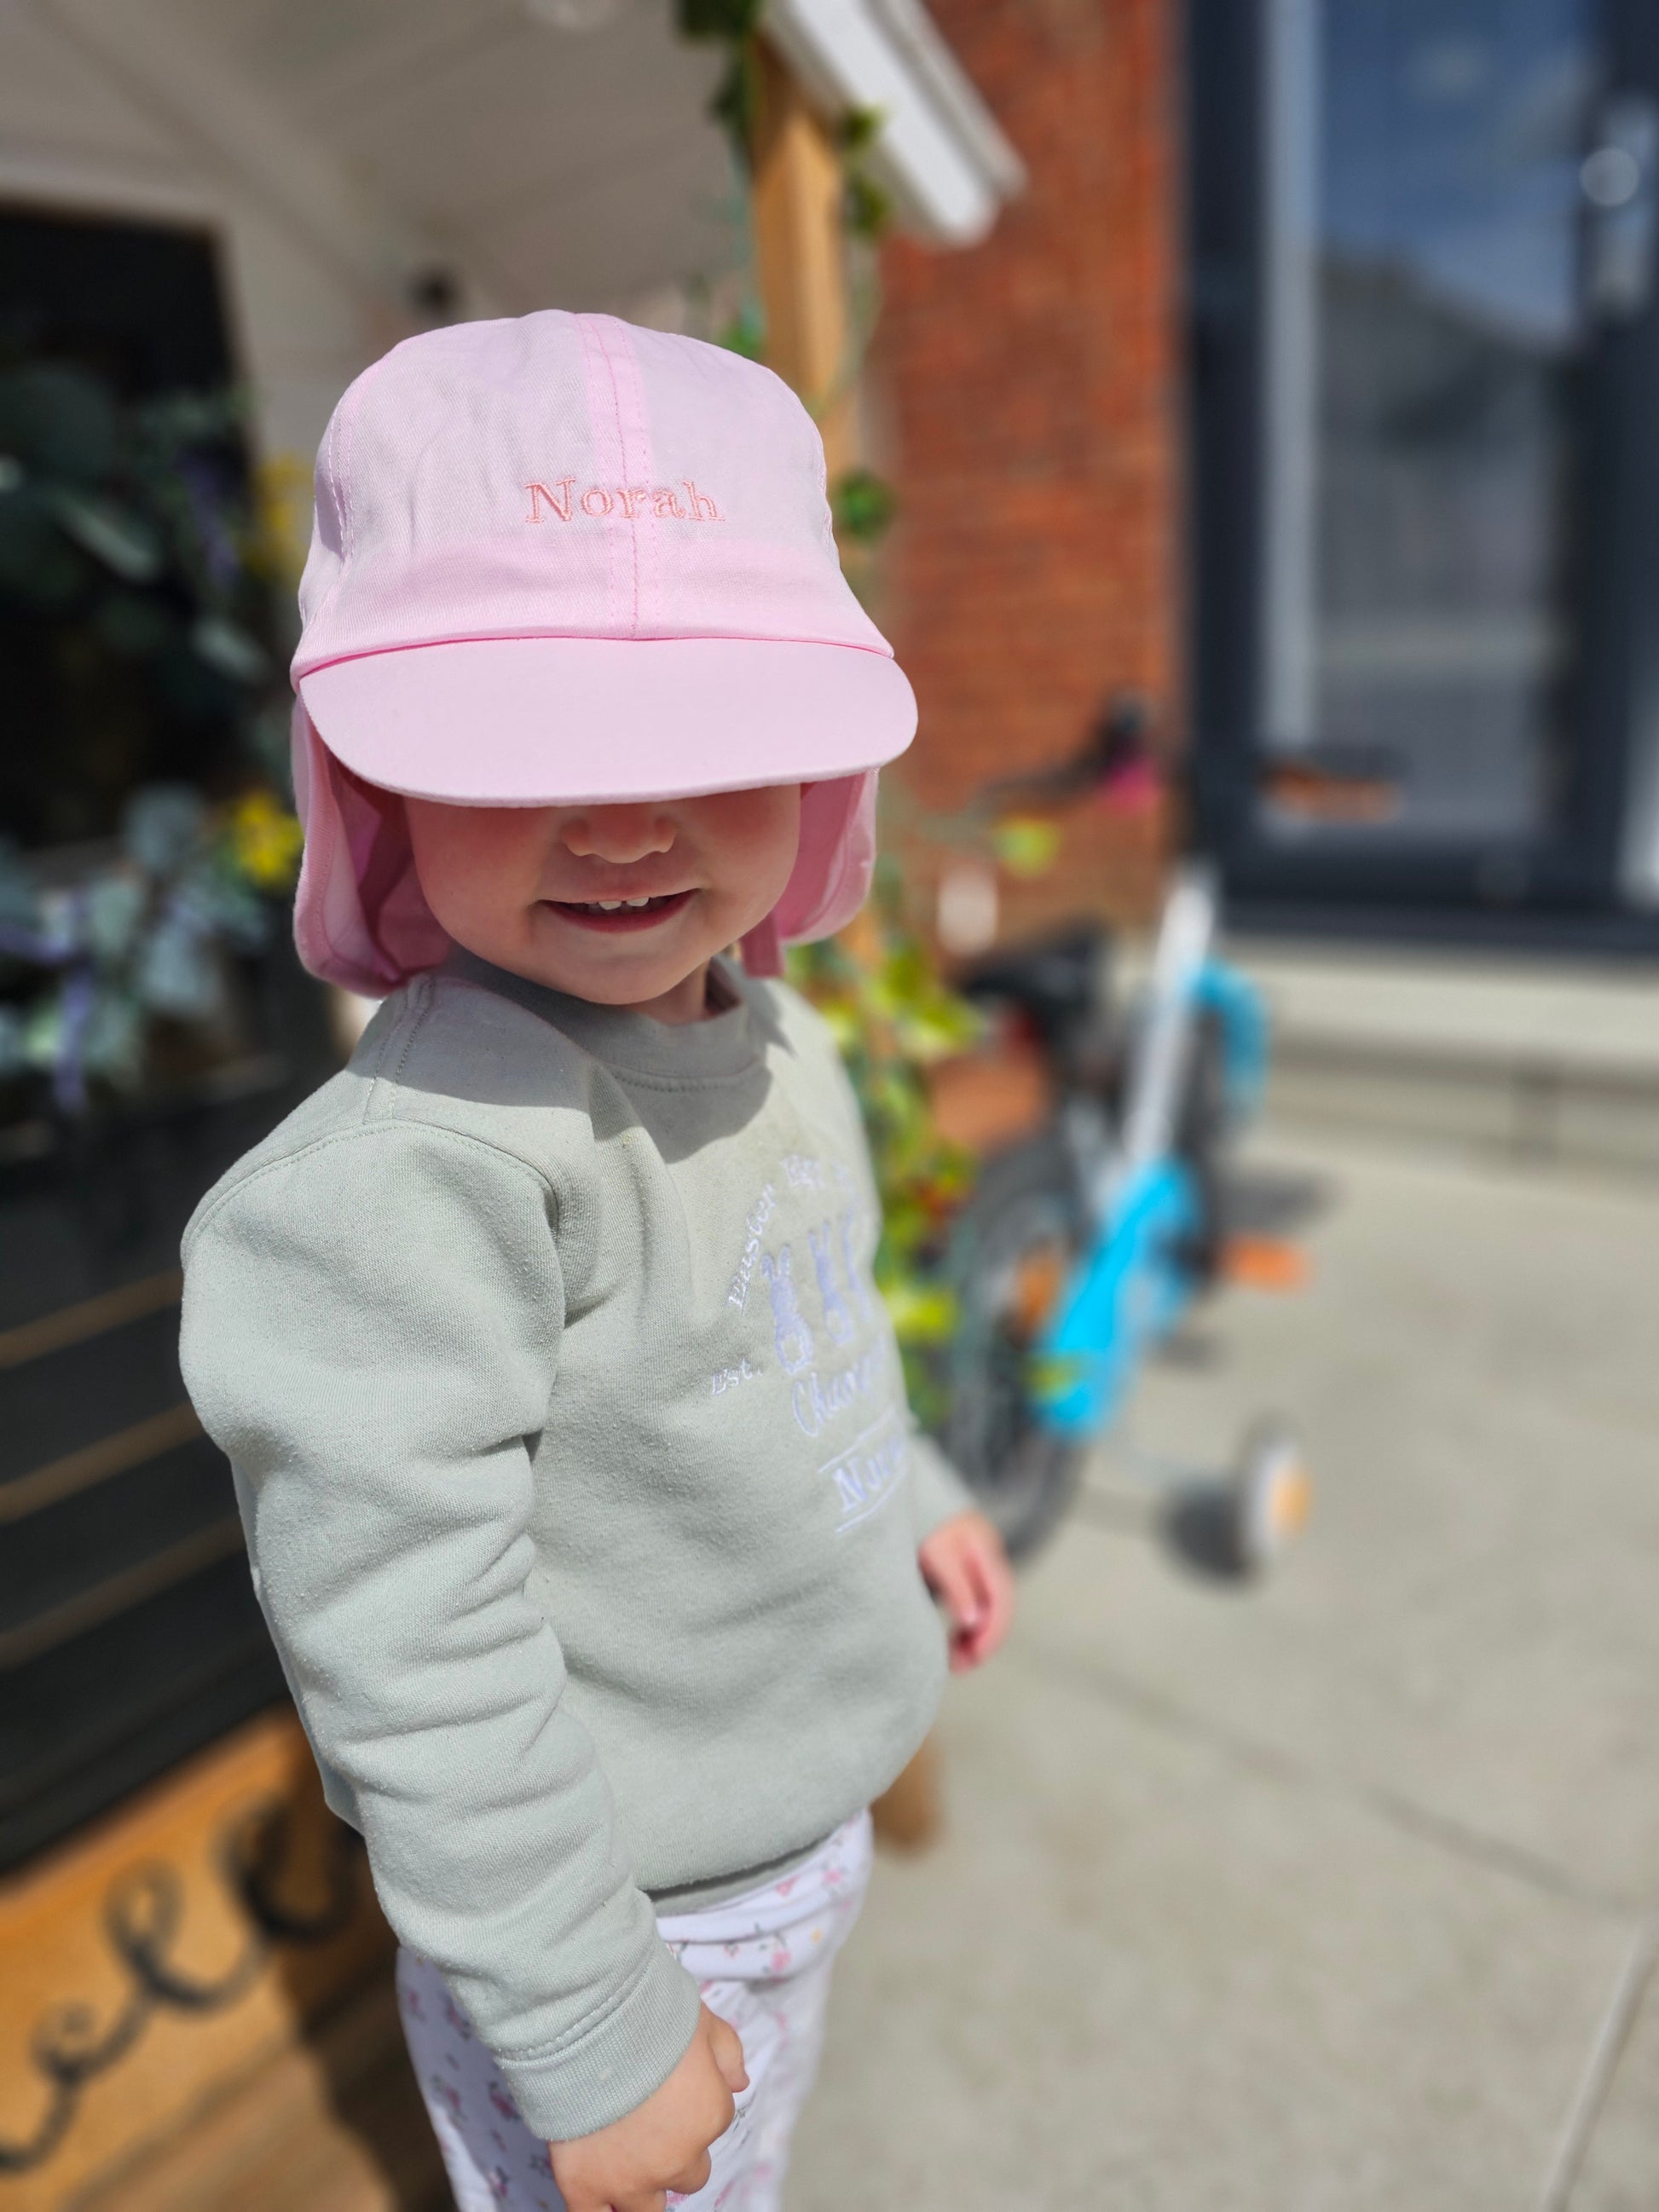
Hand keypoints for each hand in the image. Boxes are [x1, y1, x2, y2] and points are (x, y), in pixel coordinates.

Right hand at [548, 2003, 746, 2211]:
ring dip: (644, 2188)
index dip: (696, 2102)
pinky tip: (599, 2194)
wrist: (590, 2017)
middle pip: (690, 2175)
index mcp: (710, 2117)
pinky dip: (599, 2210)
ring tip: (627, 2160)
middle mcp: (677, 2159)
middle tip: (651, 2121)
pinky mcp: (584, 2184)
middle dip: (676, 2152)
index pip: (715, 2122)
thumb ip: (728, 2054)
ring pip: (648, 2210)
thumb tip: (740, 2083)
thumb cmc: (649, 2011)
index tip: (674, 2083)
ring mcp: (629, 2179)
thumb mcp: (703, 2020)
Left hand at [918, 1510, 1014, 1672]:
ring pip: (987, 1609)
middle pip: (998, 1608)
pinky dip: (967, 1627)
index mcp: (985, 1552)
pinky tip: (952, 1642)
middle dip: (984, 1641)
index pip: (1001, 1600)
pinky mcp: (964, 1571)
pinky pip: (975, 1605)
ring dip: (975, 1637)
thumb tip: (973, 1622)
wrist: (905, 1492)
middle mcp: (987, 1559)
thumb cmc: (920, 1523)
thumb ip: (957, 1586)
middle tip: (959, 1667)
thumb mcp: (937, 1555)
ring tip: (953, 1661)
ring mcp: (978, 1564)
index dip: (992, 1632)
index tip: (973, 1658)